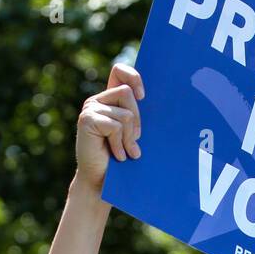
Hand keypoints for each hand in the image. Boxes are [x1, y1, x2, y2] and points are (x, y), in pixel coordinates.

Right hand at [74, 63, 144, 194]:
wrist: (101, 182)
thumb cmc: (121, 159)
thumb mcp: (133, 133)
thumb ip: (138, 116)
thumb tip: (167, 101)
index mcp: (109, 99)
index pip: (119, 71)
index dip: (133, 77)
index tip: (144, 96)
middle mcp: (98, 100)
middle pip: (127, 93)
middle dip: (137, 120)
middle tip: (135, 141)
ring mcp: (90, 109)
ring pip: (125, 113)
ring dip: (129, 137)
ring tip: (125, 152)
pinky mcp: (87, 120)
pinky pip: (115, 126)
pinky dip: (120, 144)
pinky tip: (118, 155)